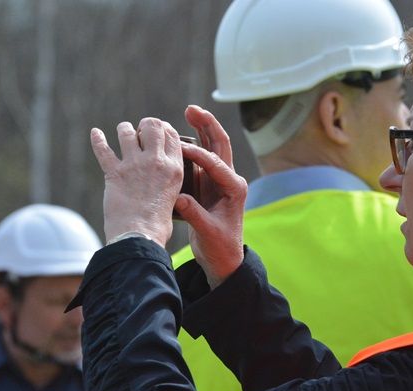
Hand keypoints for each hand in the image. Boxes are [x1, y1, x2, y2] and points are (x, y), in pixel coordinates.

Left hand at [90, 118, 183, 246]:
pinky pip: (103, 150)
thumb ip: (168, 181)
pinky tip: (95, 133)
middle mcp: (155, 162)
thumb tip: (161, 178)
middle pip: (151, 126)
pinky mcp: (114, 173)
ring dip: (124, 130)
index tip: (159, 130)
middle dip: (145, 125)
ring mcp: (133, 165)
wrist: (139, 237)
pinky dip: (98, 140)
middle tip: (140, 131)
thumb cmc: (157, 225)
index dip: (164, 128)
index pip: (172, 135)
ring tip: (123, 132)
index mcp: (174, 169)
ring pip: (126, 132)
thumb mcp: (174, 198)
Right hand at [175, 105, 246, 287]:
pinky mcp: (209, 184)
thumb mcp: (207, 232)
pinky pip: (202, 158)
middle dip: (207, 124)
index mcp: (234, 188)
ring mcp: (219, 180)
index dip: (197, 153)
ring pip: (212, 147)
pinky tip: (178, 135)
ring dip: (201, 128)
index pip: (215, 163)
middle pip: (220, 144)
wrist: (224, 259)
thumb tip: (178, 199)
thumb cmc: (220, 247)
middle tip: (191, 109)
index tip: (178, 147)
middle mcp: (230, 179)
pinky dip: (193, 143)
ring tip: (188, 112)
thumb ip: (194, 214)